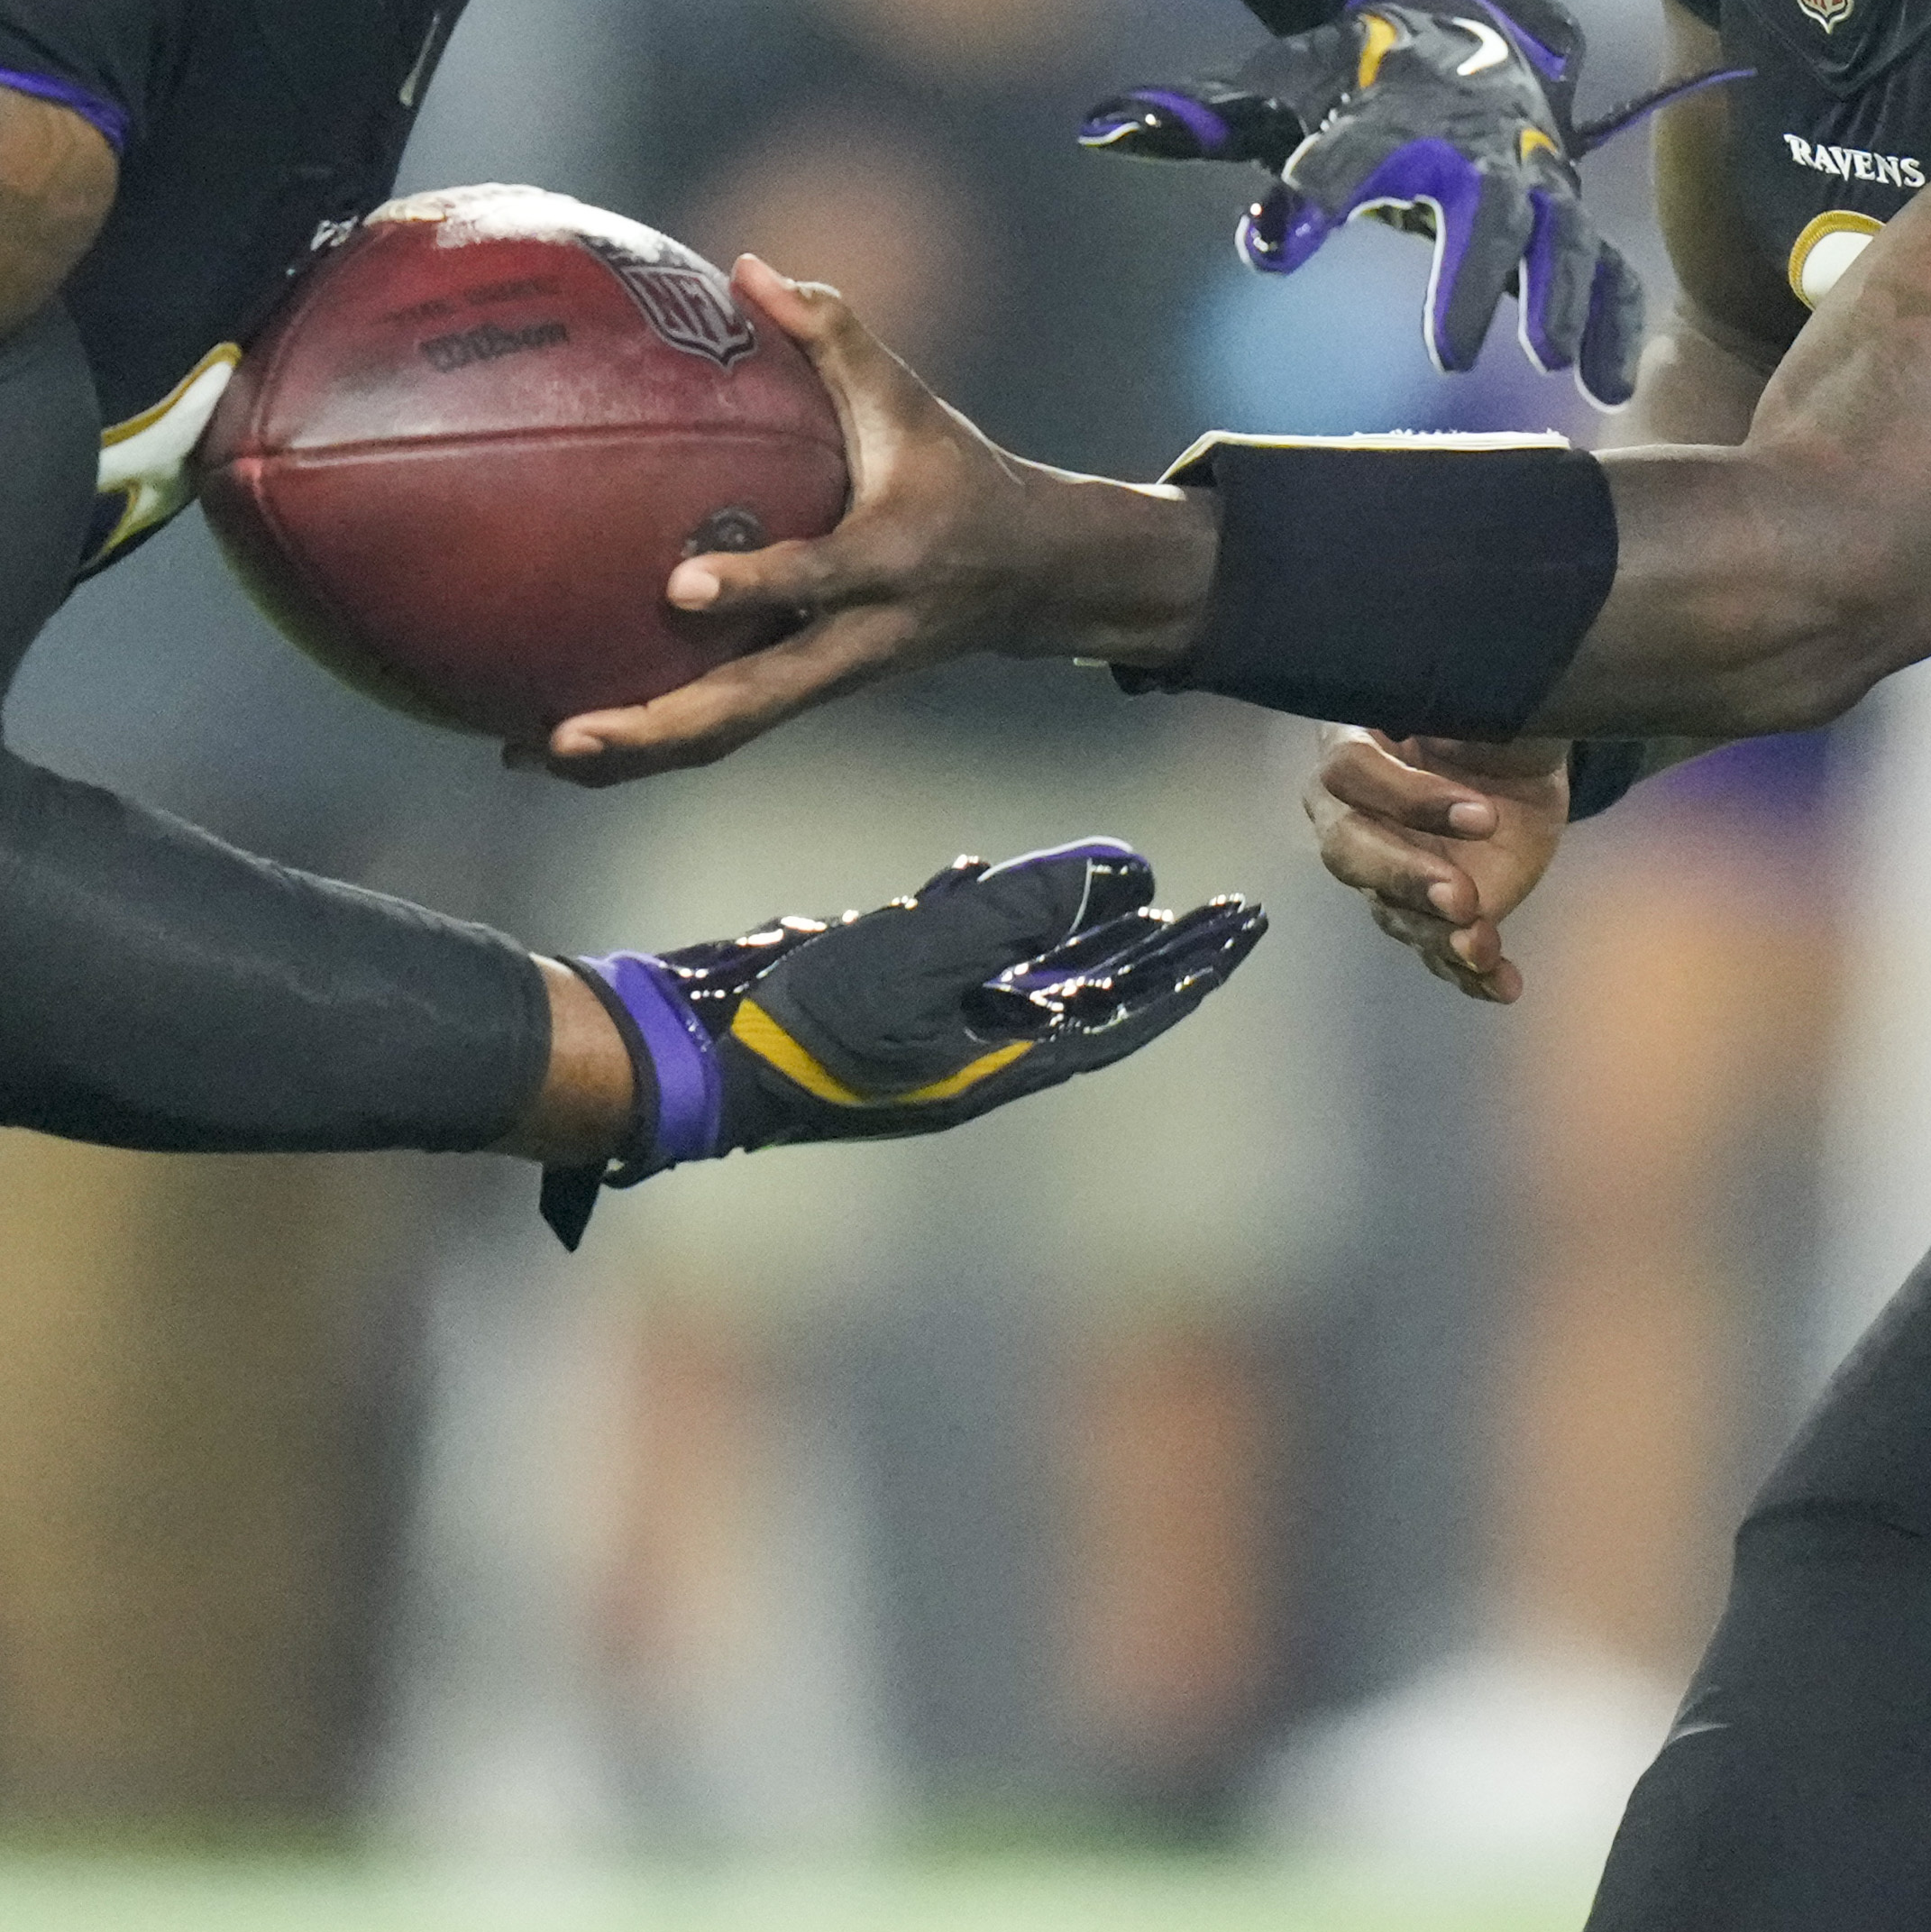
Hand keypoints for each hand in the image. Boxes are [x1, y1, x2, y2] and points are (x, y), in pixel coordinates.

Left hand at [535, 257, 1207, 783]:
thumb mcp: (911, 400)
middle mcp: (857, 638)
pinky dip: (651, 739)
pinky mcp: (809, 692)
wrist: (1032, 578)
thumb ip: (834, 335)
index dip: (756, 587)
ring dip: (637, 753)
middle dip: (659, 727)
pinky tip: (562, 737)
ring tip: (530, 753)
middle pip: (754, 702)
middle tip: (564, 735)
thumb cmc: (956, 472)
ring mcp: (831, 678)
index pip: (819, 580)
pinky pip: (727, 725)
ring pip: (731, 731)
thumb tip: (745, 266)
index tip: (680, 586)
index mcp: (890, 560)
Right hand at [546, 837, 1264, 1242]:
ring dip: (1079, 926)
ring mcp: (916, 1029)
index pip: (1122, 1017)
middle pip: (1088, 994)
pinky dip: (972, 909)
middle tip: (1228, 905)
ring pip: (1021, 970)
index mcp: (994, 1065)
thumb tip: (1115, 881)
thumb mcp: (916, 961)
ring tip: (1134, 880)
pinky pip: (939, 948)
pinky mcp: (864, 994)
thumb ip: (1014, 919)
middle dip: (1158, 949)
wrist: (685, 1055)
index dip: (1188, 971)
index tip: (1244, 924)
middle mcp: (968, 1053)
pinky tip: (983, 867)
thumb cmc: (801, 1021)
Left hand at [1082, 0, 1644, 403]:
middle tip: (1448, 350)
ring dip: (1563, 297)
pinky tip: (1608, 385)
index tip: (1274, 237)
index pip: (1352, 146)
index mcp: (1396, 110)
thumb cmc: (1363, 77)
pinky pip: (1612, 268)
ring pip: (1563, 236)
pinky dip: (1619, 321)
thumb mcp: (1287, 78)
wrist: (1470, 31)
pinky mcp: (1568, 217)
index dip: (1314, 186)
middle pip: (1486, 204)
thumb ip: (1205, 112)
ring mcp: (1536, 182)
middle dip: (1472, 274)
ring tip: (1555, 361)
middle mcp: (1477, 145)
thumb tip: (1102, 127)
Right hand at [1306, 725, 1570, 1003]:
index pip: (1353, 772)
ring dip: (1436, 935)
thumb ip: (1466, 698)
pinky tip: (1502, 984)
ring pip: (1389, 910)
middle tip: (1463, 897)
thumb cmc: (1489, 715)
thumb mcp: (1486, 695)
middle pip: (1349, 850)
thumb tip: (1473, 700)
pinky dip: (1468, 973)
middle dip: (1405, 877)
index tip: (1483, 816)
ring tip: (1484, 949)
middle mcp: (1352, 810)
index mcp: (1354, 742)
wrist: (1521, 763)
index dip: (1410, 799)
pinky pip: (1434, 949)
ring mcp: (1386, 867)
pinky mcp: (1424, 910)